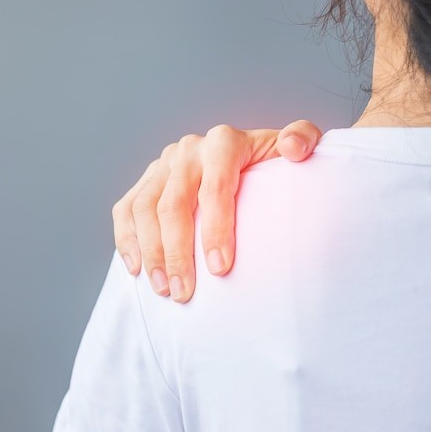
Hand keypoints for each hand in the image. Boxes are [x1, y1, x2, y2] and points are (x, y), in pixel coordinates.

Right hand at [112, 120, 321, 302]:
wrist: (249, 161)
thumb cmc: (275, 166)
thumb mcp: (298, 146)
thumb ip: (304, 138)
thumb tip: (293, 149)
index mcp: (223, 143)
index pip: (215, 187)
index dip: (216, 229)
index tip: (220, 268)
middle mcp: (189, 150)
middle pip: (173, 204)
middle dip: (177, 252)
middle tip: (184, 292)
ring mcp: (163, 165)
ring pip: (144, 209)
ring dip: (151, 253)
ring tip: (163, 289)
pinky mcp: (146, 181)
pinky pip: (125, 210)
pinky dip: (127, 241)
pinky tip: (137, 270)